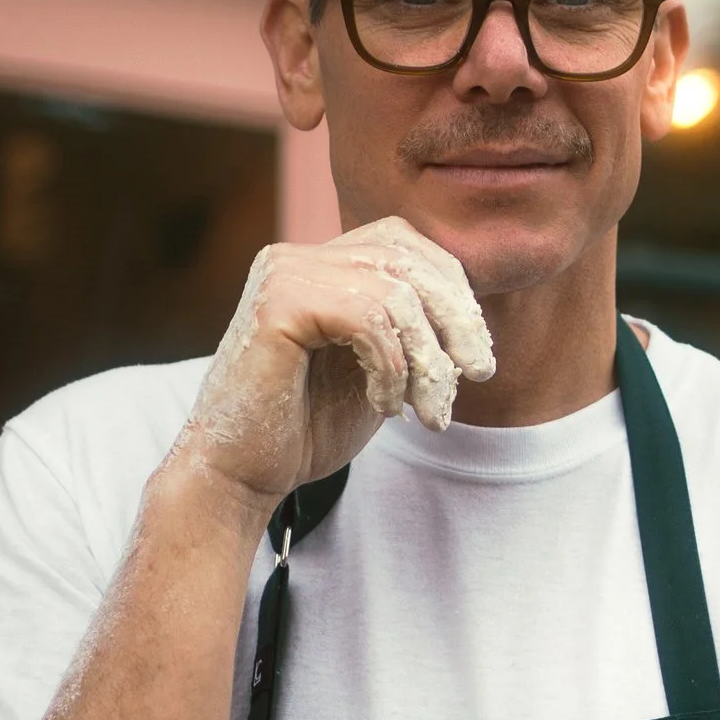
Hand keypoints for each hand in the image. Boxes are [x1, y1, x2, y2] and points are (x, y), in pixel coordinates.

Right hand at [176, 219, 494, 505]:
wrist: (240, 474)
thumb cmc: (307, 429)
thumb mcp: (380, 370)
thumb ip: (412, 331)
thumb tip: (472, 314)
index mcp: (320, 265)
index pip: (406, 245)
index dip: (454, 292)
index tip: (476, 355)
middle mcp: (298, 257)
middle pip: (406, 257)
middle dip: (457, 317)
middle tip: (480, 372)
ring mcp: (284, 273)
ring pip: (395, 291)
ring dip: (427, 359)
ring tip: (430, 411)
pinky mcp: (278, 303)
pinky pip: (368, 317)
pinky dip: (392, 367)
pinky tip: (385, 407)